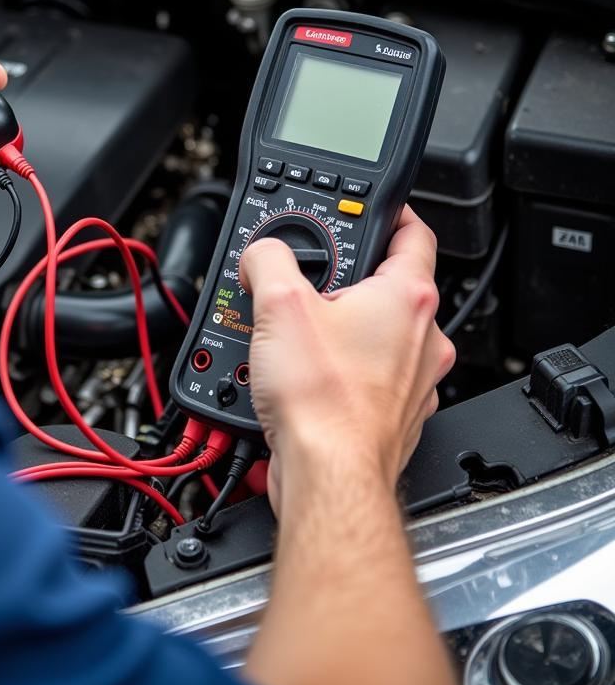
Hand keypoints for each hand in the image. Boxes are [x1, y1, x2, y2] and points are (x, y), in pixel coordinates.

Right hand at [239, 206, 454, 509]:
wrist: (329, 477)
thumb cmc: (322, 400)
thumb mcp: (278, 304)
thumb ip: (268, 259)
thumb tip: (262, 252)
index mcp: (407, 297)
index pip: (414, 231)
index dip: (391, 211)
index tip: (374, 207)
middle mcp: (422, 338)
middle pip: (388, 285)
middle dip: (347, 279)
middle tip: (309, 280)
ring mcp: (415, 380)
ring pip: (379, 334)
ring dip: (342, 328)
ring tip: (298, 335)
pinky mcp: (395, 415)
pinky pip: (370, 376)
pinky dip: (341, 370)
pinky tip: (306, 376)